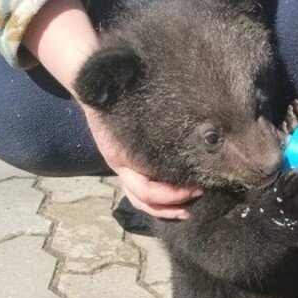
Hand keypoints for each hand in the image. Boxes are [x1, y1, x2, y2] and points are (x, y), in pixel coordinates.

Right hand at [24, 0, 200, 218]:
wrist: (97, 88)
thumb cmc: (118, 96)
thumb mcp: (132, 107)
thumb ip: (155, 119)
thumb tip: (189, 118)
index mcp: (122, 157)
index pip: (146, 188)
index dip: (171, 194)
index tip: (197, 186)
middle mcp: (122, 168)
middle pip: (144, 201)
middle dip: (172, 205)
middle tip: (199, 195)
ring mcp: (124, 169)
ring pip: (141, 202)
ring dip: (166, 209)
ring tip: (189, 207)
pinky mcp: (130, 167)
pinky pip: (142, 193)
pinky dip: (160, 201)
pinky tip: (180, 198)